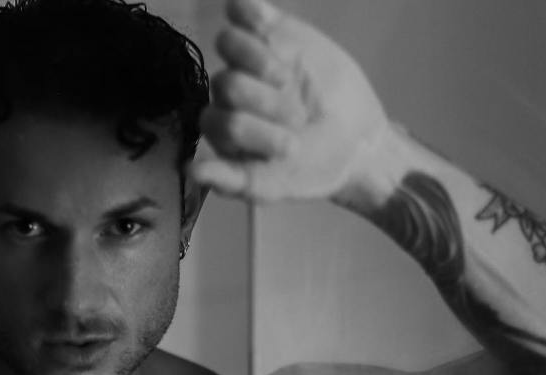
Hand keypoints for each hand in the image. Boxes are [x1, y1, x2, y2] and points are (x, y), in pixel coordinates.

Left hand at [190, 0, 390, 204]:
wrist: (355, 139)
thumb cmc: (311, 167)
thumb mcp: (274, 186)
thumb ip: (231, 181)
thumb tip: (190, 171)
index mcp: (223, 131)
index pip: (219, 121)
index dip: (254, 131)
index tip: (291, 147)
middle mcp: (228, 95)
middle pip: (226, 83)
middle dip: (267, 102)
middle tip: (297, 117)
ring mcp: (246, 61)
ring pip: (229, 43)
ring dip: (261, 60)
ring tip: (287, 78)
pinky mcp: (269, 31)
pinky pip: (242, 11)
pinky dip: (248, 11)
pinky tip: (268, 26)